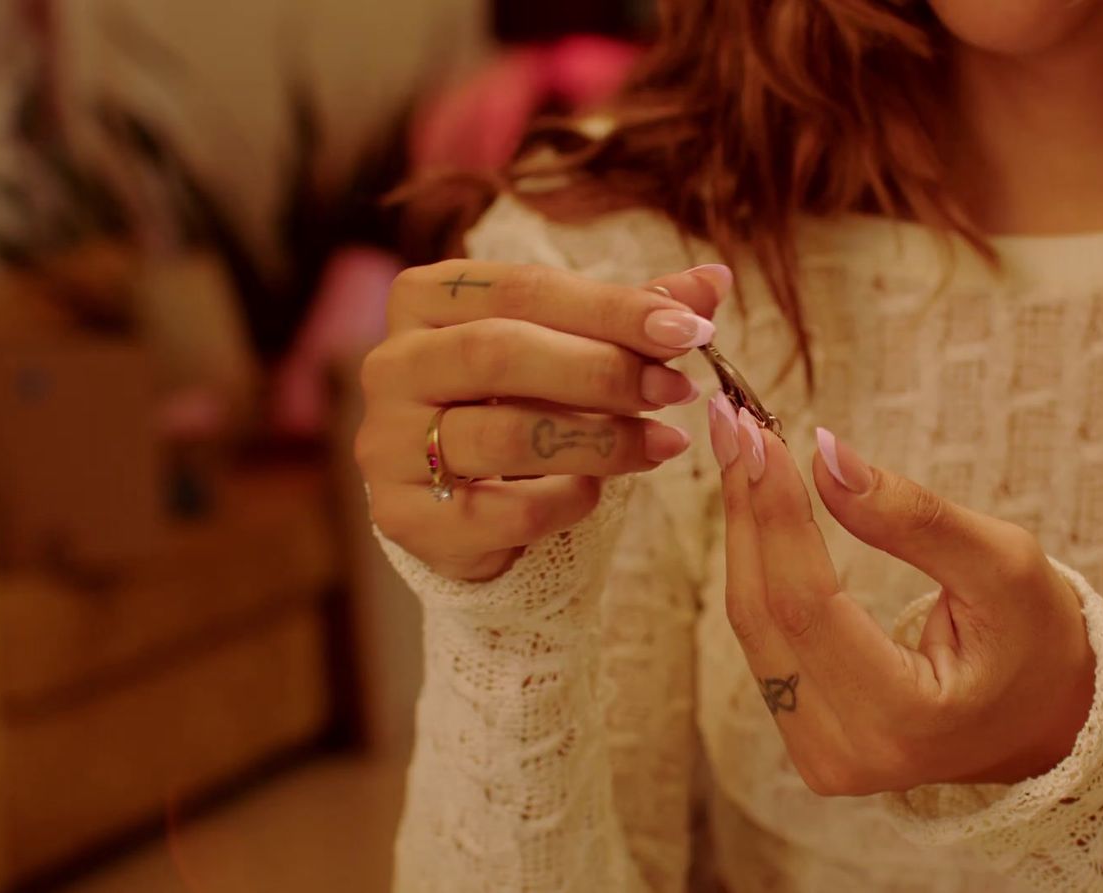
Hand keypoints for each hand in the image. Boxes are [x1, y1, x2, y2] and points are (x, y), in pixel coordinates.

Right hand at [357, 260, 728, 580]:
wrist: (470, 508)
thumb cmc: (523, 405)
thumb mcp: (576, 349)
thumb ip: (635, 316)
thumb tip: (715, 278)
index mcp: (426, 299)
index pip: (523, 287)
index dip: (611, 308)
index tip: (690, 329)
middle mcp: (392, 364)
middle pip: (501, 351)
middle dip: (603, 371)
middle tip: (678, 389)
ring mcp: (387, 442)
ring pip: (503, 434)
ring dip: (600, 439)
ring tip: (664, 444)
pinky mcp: (403, 516)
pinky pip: (499, 510)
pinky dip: (563, 500)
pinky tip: (598, 492)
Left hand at [707, 396, 1096, 794]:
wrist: (1045, 720)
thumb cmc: (1036, 640)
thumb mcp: (1003, 564)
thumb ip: (914, 518)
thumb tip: (825, 457)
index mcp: (903, 720)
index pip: (809, 606)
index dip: (777, 515)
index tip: (760, 434)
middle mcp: (846, 754)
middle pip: (765, 616)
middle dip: (746, 509)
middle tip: (736, 423)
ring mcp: (819, 756)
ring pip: (752, 626)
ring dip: (744, 529)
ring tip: (740, 448)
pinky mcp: (805, 737)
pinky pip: (763, 640)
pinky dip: (757, 565)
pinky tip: (755, 504)